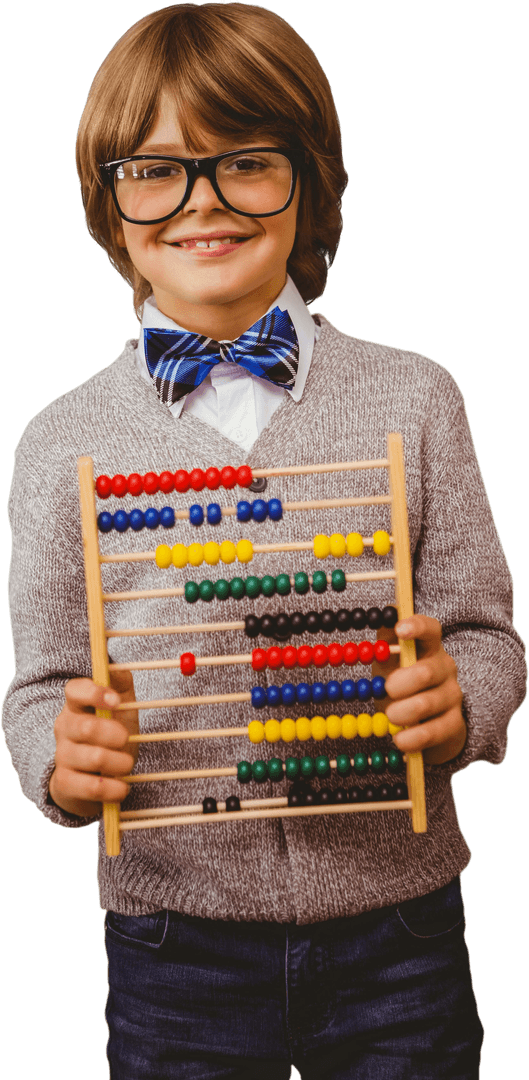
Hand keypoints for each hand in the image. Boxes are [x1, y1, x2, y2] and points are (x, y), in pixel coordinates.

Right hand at [49, 670, 138, 816]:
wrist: (93, 775)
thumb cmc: (109, 734)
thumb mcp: (119, 707)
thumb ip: (120, 684)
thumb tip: (119, 669)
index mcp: (76, 706)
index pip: (74, 690)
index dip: (95, 693)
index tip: (116, 701)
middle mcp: (64, 728)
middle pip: (87, 727)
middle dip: (115, 734)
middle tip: (127, 738)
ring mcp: (62, 756)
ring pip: (94, 758)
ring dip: (121, 762)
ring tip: (127, 764)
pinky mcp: (65, 784)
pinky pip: (91, 788)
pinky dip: (113, 789)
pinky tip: (122, 787)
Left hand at [383, 615, 466, 764]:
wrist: (427, 721)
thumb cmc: (402, 683)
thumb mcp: (390, 662)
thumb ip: (384, 643)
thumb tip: (379, 617)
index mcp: (429, 647)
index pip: (430, 629)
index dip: (416, 627)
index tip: (400, 630)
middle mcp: (446, 668)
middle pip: (425, 672)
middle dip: (399, 684)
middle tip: (386, 690)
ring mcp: (452, 696)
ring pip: (425, 705)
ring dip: (400, 712)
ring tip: (390, 715)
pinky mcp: (454, 725)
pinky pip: (430, 733)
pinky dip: (410, 738)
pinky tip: (400, 739)